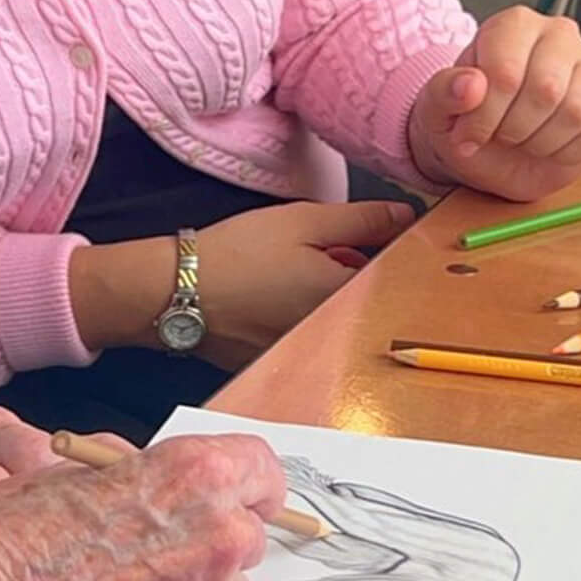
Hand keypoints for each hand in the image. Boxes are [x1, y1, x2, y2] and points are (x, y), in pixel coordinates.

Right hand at [0, 432, 285, 580]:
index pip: (260, 466)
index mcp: (188, 479)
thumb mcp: (63, 474)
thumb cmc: (1, 544)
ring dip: (202, 574)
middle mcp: (213, 541)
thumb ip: (133, 476)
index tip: (229, 482)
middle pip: (249, 526)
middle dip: (214, 524)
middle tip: (161, 529)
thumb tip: (156, 482)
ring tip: (136, 573)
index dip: (241, 473)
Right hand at [68, 201, 411, 358]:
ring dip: (327, 298)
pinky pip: (311, 337)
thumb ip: (363, 220)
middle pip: (365, 302)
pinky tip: (272, 299)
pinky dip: (301, 317)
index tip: (363, 238)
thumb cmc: (236, 254)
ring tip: (288, 275)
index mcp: (348, 299)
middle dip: (351, 275)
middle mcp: (336, 336)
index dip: (380, 253)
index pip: (392, 276)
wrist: (175, 293)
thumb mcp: (304, 221)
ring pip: (337, 320)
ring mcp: (311, 354)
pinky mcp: (285, 364)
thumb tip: (405, 216)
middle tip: (318, 252)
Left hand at [408, 7, 580, 202]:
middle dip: (514, 129)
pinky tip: (548, 146)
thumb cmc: (468, 118)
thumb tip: (470, 85)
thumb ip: (444, 92)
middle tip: (499, 135)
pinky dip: (567, 153)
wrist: (493, 147)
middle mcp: (558, 34)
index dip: (485, 115)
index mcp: (513, 25)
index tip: (469, 134)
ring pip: (577, 112)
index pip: (506, 72)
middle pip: (545, 90)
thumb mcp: (437, 109)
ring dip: (540, 142)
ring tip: (522, 138)